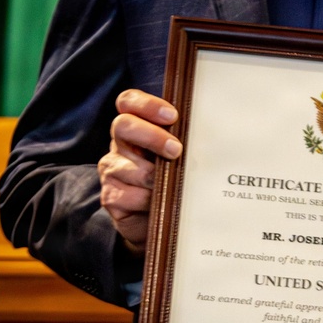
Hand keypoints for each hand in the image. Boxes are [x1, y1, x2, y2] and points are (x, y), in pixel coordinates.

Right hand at [97, 89, 181, 249]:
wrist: (161, 221)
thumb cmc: (173, 181)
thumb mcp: (178, 156)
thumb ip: (184, 140)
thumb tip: (212, 134)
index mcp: (136, 127)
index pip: (128, 101)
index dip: (147, 105)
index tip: (172, 116)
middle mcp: (120, 144)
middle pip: (123, 125)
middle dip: (152, 136)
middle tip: (176, 150)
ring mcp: (111, 170)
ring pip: (130, 166)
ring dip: (155, 177)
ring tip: (172, 186)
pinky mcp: (110, 196)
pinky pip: (129, 195)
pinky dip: (148, 200)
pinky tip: (158, 203)